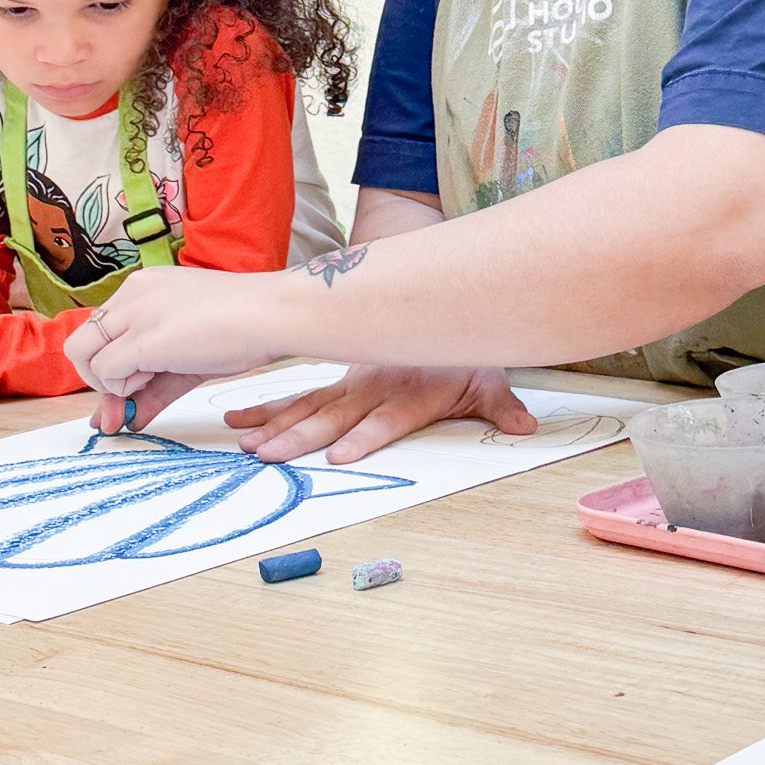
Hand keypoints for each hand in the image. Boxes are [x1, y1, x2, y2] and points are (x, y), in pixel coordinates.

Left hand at [63, 265, 277, 399]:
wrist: (273, 313)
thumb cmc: (242, 329)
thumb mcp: (186, 358)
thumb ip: (151, 389)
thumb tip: (122, 422)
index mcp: (143, 287)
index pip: (99, 332)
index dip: (105, 368)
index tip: (126, 395)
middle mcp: (132, 293)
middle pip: (80, 344)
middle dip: (97, 383)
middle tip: (124, 406)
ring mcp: (135, 313)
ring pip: (84, 358)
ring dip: (113, 385)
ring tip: (153, 381)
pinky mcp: (143, 338)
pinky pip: (106, 371)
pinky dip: (123, 389)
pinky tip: (158, 380)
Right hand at [225, 364, 535, 464]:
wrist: (439, 308)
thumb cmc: (464, 355)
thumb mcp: (489, 376)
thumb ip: (501, 405)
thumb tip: (526, 428)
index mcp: (409, 392)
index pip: (383, 420)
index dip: (363, 437)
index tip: (339, 457)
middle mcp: (373, 387)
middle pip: (334, 417)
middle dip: (302, 437)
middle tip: (269, 456)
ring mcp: (352, 383)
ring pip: (309, 406)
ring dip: (276, 424)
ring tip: (247, 444)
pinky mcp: (338, 382)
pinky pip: (299, 395)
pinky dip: (267, 407)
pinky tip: (237, 420)